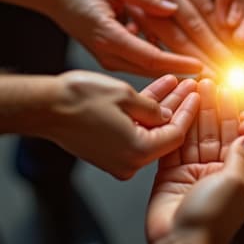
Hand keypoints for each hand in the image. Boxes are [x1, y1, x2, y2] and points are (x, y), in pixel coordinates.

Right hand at [36, 72, 199, 179]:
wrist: (44, 106)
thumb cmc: (79, 100)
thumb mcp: (126, 96)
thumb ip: (153, 108)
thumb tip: (167, 114)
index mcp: (137, 153)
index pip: (176, 135)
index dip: (190, 111)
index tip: (199, 94)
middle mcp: (128, 162)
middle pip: (164, 132)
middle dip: (178, 106)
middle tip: (192, 85)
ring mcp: (116, 158)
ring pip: (149, 128)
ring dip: (161, 105)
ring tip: (177, 81)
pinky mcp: (107, 150)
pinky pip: (133, 129)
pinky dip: (142, 112)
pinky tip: (156, 89)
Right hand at [48, 0, 203, 75]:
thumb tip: (173, 8)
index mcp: (108, 35)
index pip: (151, 57)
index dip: (178, 62)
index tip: (202, 65)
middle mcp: (107, 52)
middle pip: (152, 70)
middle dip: (182, 73)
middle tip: (211, 73)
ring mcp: (107, 57)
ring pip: (146, 69)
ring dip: (173, 70)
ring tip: (203, 68)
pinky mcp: (109, 55)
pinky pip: (138, 63)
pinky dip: (159, 62)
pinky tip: (181, 58)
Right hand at [146, 79, 243, 243]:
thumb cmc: (212, 222)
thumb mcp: (234, 183)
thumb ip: (240, 156)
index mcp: (239, 175)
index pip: (237, 135)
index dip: (233, 112)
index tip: (230, 90)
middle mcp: (217, 172)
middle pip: (215, 132)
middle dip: (211, 106)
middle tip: (208, 80)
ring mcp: (193, 174)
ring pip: (194, 136)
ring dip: (193, 112)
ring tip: (192, 87)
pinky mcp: (170, 176)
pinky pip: (174, 147)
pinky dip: (174, 128)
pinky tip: (175, 110)